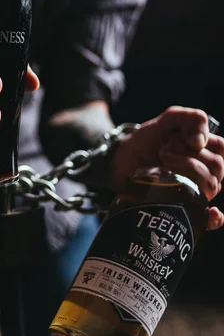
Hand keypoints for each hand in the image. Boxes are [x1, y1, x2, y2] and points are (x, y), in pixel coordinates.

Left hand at [111, 106, 223, 229]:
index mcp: (207, 151)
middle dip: (188, 155)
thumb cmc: (148, 140)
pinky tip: (205, 207)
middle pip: (217, 166)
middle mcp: (206, 172)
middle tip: (163, 150)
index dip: (202, 140)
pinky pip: (205, 216)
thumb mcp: (168, 120)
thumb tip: (199, 142)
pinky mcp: (184, 207)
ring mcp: (195, 190)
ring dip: (187, 170)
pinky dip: (209, 214)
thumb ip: (190, 119)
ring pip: (210, 185)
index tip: (177, 137)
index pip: (222, 148)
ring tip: (163, 162)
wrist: (121, 160)